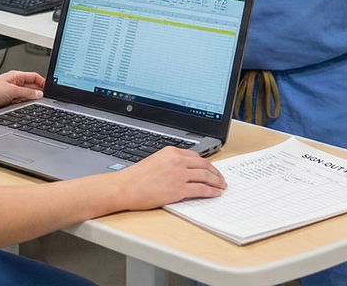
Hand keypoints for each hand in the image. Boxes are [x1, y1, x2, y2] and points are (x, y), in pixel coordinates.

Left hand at [0, 70, 44, 112]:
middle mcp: (14, 85)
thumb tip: (40, 94)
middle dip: (38, 94)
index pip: (34, 77)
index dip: (43, 82)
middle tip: (45, 100)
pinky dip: (23, 109)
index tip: (51, 89)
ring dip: (30, 103)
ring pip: (26, 99)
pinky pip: (19, 107)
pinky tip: (25, 111)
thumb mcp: (11, 90)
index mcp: (16, 77)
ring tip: (35, 106)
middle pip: (32, 88)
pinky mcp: (7, 105)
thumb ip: (27, 92)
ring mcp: (11, 95)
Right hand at [110, 147, 226, 209]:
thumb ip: (170, 163)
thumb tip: (184, 171)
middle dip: (216, 173)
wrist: (125, 187)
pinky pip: (201, 189)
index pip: (196, 157)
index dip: (207, 164)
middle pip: (204, 165)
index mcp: (171, 151)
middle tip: (221, 179)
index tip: (212, 170)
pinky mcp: (179, 188)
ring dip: (217, 182)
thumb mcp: (155, 162)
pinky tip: (215, 194)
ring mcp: (179, 174)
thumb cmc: (135, 178)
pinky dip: (211, 191)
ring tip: (221, 187)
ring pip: (206, 176)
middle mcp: (177, 160)